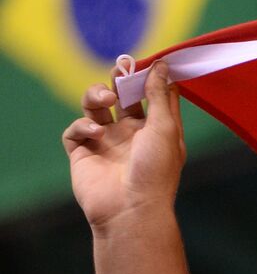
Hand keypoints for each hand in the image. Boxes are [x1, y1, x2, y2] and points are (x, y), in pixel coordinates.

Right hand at [62, 61, 184, 229]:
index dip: (150, 79)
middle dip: (118, 83)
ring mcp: (107, 144)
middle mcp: (132, 136)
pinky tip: (96, 135)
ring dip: (96, 97)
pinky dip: (83, 127)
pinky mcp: (83, 153)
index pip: (153, 98)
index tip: (147, 64)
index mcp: (156, 131)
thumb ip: (159, 96)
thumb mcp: (164, 128)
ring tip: (104, 100)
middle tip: (118, 72)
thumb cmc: (155, 171)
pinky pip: (76, 130)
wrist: (130, 209)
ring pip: (94, 108)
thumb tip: (161, 66)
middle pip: (121, 98)